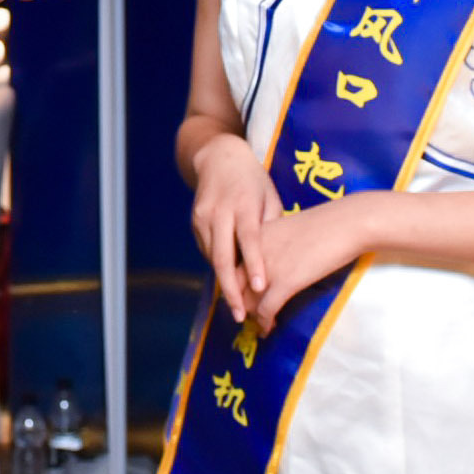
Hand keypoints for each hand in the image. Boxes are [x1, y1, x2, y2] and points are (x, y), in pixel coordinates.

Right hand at [189, 135, 280, 321]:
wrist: (219, 158)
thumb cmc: (253, 179)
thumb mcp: (269, 197)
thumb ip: (271, 227)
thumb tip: (278, 259)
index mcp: (244, 204)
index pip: (249, 239)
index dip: (254, 264)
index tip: (261, 288)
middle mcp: (220, 212)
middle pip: (222, 257)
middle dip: (231, 289)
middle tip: (240, 315)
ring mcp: (203, 217)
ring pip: (212, 258)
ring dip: (225, 283)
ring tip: (237, 306)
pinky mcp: (195, 223)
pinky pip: (207, 251)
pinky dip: (218, 268)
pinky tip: (228, 282)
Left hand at [245, 197, 369, 333]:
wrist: (347, 223)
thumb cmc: (327, 222)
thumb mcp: (289, 227)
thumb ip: (274, 243)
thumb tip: (273, 261)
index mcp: (255, 235)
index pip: (232, 264)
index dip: (235, 283)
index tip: (242, 294)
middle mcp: (254, 252)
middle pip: (235, 284)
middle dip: (239, 302)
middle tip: (246, 313)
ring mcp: (268, 269)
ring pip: (247, 301)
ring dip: (251, 316)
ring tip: (258, 324)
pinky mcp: (285, 283)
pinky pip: (266, 310)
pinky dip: (264, 323)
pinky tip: (268, 328)